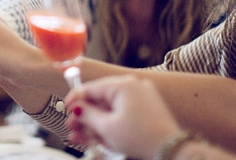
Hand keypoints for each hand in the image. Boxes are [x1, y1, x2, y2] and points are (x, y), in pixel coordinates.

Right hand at [64, 75, 181, 158]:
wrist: (171, 150)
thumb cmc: (141, 138)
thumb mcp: (107, 127)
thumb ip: (87, 114)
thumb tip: (74, 107)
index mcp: (123, 85)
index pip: (91, 88)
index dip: (75, 99)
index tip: (64, 109)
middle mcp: (133, 86)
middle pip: (100, 99)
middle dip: (84, 117)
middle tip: (72, 129)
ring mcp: (142, 97)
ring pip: (110, 108)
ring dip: (95, 123)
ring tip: (82, 138)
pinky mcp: (147, 108)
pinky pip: (122, 112)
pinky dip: (111, 123)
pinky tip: (99, 136)